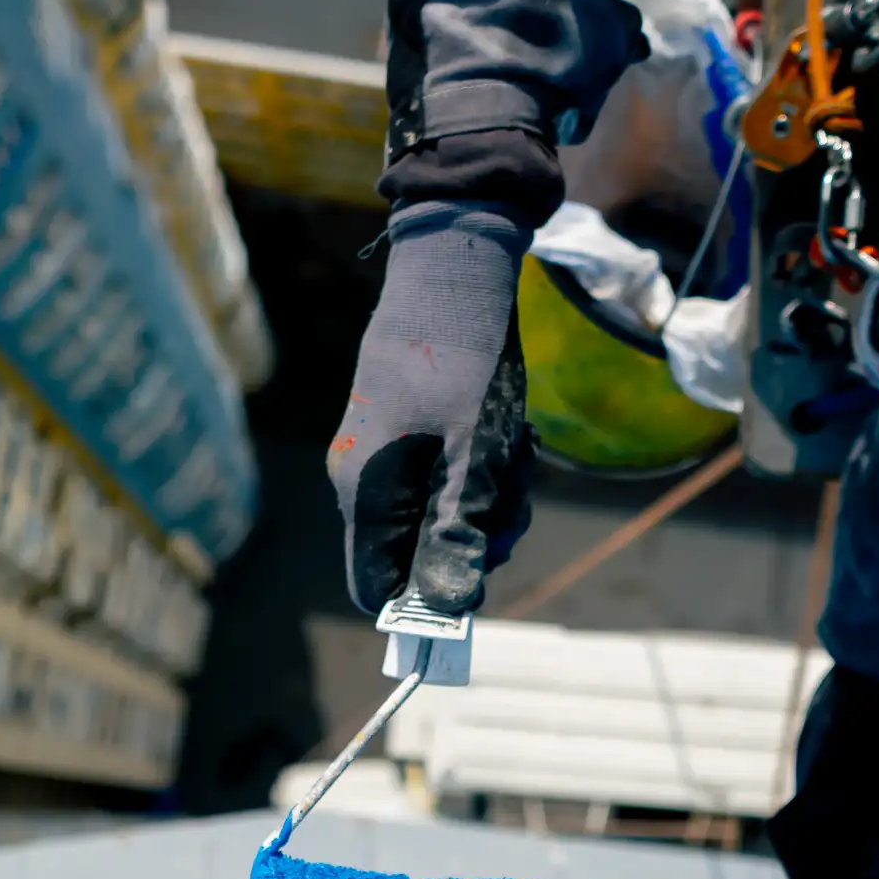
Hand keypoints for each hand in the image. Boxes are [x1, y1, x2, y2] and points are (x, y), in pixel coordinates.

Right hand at [327, 201, 539, 615]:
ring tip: (514, 458)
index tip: (479, 579)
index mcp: (366, 493)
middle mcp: (362, 484)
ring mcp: (380, 460)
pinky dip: (480, 473)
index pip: (376, 590)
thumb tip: (452, 607)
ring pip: (437, 519)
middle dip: (474, 541)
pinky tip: (504, 439)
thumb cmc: (463, 362)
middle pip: (415, 557)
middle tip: (515, 502)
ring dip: (487, 504)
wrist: (452, 272)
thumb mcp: (476, 456)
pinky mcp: (402, 439)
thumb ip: (460, 532)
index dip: (426, 601)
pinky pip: (440, 483)